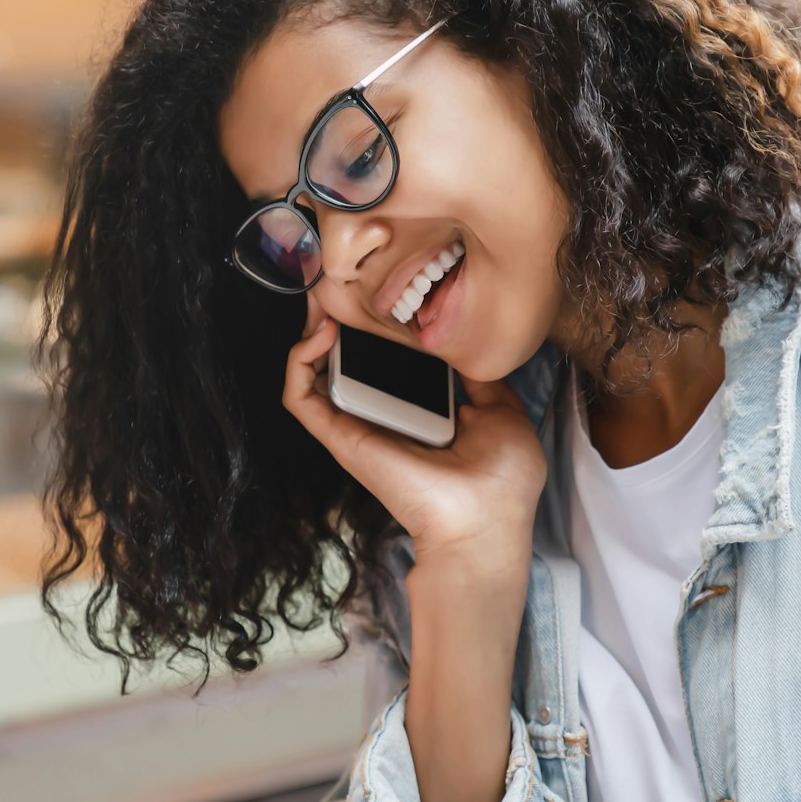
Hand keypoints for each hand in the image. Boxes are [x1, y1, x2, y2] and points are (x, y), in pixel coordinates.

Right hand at [282, 312, 546, 565]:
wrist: (486, 519)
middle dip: (332, 318)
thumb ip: (480, 376)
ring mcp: (356, 426)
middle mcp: (380, 416)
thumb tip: (469, 344)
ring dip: (307, 332)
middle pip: (341, 361)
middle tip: (335, 282)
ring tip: (319, 298)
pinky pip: (300, 398)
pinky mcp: (341, 437)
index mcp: (415, 410)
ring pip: (311, 374)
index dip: (369, 325)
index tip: (374, 291)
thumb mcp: (502, 410)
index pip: (380, 361)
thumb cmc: (501, 479)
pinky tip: (319, 335)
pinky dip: (298, 363)